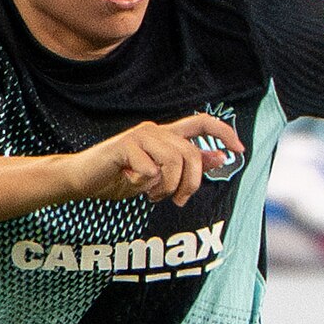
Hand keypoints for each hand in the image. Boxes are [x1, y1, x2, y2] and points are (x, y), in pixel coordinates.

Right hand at [63, 115, 242, 208]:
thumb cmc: (120, 176)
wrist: (83, 179)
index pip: (202, 123)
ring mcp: (140, 136)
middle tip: (177, 200)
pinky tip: (129, 182)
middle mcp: (156, 131)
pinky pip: (149, 171)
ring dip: (165, 187)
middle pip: (191, 154)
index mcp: (166, 136)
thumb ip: (188, 165)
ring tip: (151, 194)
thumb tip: (221, 156)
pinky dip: (142, 185)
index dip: (224, 132)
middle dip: (190, 183)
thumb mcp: (159, 176)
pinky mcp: (124, 146)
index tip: (239, 150)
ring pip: (173, 162)